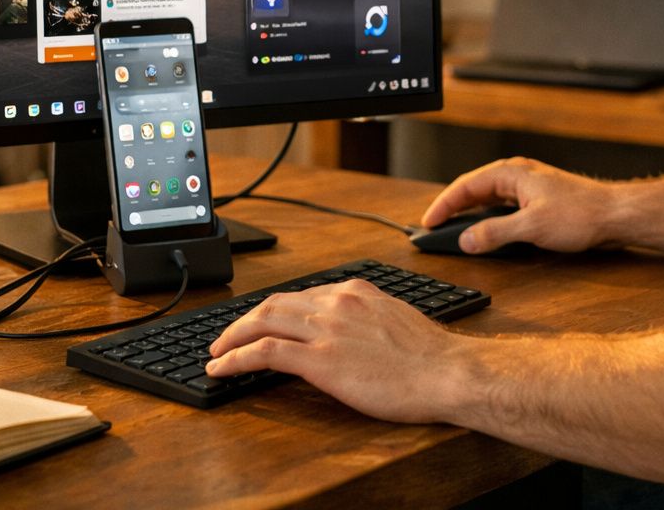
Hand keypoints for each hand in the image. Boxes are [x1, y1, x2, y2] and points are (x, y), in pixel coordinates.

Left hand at [207, 279, 467, 421]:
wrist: (447, 372)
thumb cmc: (432, 356)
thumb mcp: (395, 319)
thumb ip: (366, 317)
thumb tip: (349, 330)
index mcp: (354, 291)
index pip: (301, 294)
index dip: (274, 309)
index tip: (261, 321)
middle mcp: (336, 302)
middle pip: (274, 303)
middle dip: (244, 319)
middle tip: (227, 336)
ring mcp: (326, 329)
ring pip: (262, 321)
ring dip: (231, 336)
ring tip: (216, 352)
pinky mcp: (320, 359)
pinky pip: (264, 352)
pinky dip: (235, 357)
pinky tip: (221, 368)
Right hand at [422, 157, 615, 253]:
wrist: (615, 215)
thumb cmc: (581, 214)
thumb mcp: (531, 227)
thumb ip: (495, 233)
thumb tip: (466, 240)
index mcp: (511, 174)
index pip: (465, 186)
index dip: (443, 205)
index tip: (427, 223)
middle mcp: (517, 176)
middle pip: (474, 190)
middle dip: (452, 208)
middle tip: (433, 228)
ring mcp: (528, 188)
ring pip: (488, 199)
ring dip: (470, 214)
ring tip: (453, 230)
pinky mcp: (537, 202)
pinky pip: (502, 208)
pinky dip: (488, 219)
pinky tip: (486, 232)